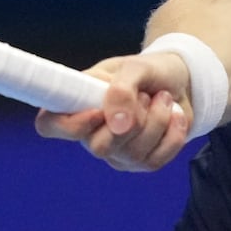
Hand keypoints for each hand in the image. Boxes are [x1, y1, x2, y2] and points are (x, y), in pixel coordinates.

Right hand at [33, 52, 190, 171]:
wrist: (181, 80)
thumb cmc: (150, 70)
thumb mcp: (136, 67)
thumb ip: (122, 90)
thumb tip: (117, 125)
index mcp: (79, 102)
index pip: (49, 124)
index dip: (69, 125)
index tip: (98, 111)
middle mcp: (92, 131)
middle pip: (99, 147)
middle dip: (132, 120)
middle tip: (144, 94)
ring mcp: (117, 152)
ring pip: (132, 153)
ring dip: (157, 120)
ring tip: (162, 97)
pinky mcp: (142, 162)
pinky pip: (156, 160)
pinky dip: (172, 134)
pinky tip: (175, 115)